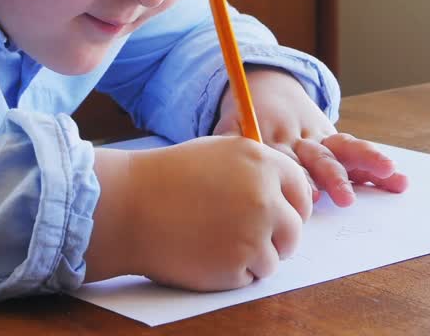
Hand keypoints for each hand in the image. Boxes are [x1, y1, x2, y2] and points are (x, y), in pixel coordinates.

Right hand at [85, 135, 311, 290]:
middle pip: (294, 231)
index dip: (293, 208)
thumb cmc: (166, 178)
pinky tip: (203, 254)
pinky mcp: (236, 266)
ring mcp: (253, 234)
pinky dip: (231, 273)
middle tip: (249, 239)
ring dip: (251, 258)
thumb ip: (256, 170)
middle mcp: (264, 198)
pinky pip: (249, 277)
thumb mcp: (218, 153)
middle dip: (277, 239)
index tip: (282, 218)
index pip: (301, 191)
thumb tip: (285, 196)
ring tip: (214, 243)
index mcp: (262, 164)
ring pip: (273, 259)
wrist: (129, 206)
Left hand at [213, 68, 408, 206]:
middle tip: (344, 196)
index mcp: (272, 134)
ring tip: (390, 173)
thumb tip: (218, 165)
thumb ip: (229, 143)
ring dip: (367, 162)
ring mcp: (320, 137)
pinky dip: (376, 165)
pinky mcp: (333, 138)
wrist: (266, 83)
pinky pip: (357, 150)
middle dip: (332, 176)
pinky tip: (399, 180)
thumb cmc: (243, 117)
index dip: (296, 174)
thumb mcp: (230, 125)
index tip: (310, 194)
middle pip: (317, 157)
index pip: (285, 157)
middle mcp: (300, 137)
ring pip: (344, 149)